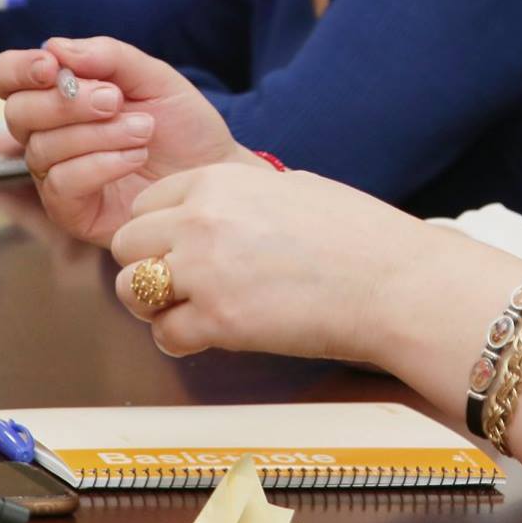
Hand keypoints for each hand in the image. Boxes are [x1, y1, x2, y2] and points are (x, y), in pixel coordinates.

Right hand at [0, 36, 255, 246]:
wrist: (214, 172)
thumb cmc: (182, 125)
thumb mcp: (155, 78)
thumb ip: (109, 57)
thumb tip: (55, 46)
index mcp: (59, 94)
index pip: (6, 77)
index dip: (17, 69)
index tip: (51, 67)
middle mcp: (48, 134)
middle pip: (18, 113)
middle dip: (66, 102)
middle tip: (114, 100)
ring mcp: (56, 174)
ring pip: (42, 148)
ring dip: (97, 133)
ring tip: (143, 129)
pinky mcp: (71, 210)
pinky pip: (61, 183)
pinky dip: (100, 164)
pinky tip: (135, 156)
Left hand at [110, 166, 437, 360]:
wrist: (394, 283)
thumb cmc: (358, 236)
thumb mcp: (293, 188)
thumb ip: (243, 195)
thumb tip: (224, 207)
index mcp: (217, 181)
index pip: (146, 203)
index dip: (160, 230)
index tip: (181, 247)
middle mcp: (200, 220)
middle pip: (127, 244)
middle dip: (148, 265)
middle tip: (182, 283)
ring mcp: (204, 271)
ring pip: (130, 290)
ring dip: (155, 304)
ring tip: (192, 310)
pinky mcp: (217, 322)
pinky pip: (165, 336)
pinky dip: (184, 341)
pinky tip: (215, 335)